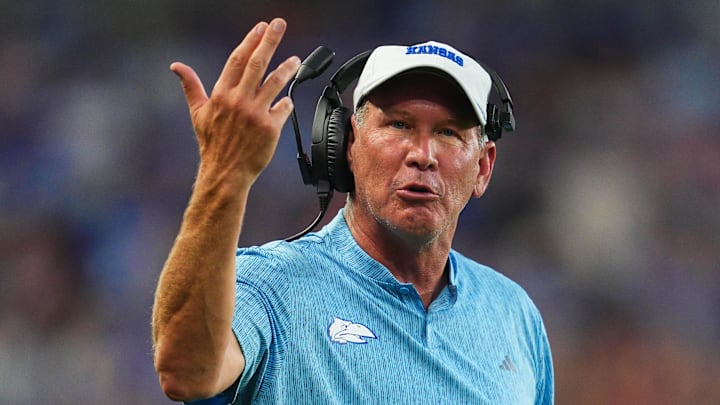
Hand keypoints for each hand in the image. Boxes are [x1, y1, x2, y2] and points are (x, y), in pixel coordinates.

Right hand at [170, 18, 299, 186]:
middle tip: (279, 24)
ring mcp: (255, 113)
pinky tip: (287, 100)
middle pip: (258, 63)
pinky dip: (286, 102)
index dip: (250, 40)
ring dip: (287, 67)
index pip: (237, 60)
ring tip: (295, 59)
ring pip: (275, 82)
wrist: (225, 172)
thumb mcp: (198, 113)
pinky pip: (283, 107)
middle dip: (270, 40)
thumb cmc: (212, 144)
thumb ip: (190, 86)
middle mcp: (238, 101)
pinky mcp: (270, 128)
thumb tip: (176, 66)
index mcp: (221, 94)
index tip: (260, 26)